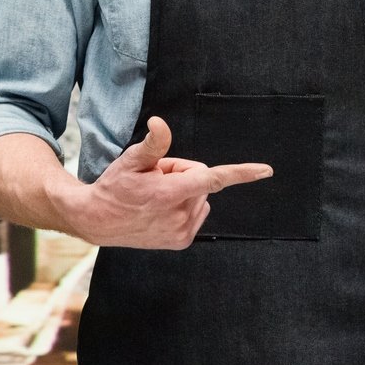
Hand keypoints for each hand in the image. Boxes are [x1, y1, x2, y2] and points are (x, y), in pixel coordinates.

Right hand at [71, 117, 271, 249]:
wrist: (98, 221)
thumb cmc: (115, 186)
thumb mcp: (131, 160)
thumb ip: (153, 144)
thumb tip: (161, 123)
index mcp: (169, 194)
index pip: (212, 178)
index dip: (242, 173)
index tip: (266, 170)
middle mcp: (179, 215)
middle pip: (201, 180)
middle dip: (183, 174)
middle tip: (154, 179)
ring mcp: (181, 231)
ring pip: (200, 196)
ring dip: (183, 191)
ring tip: (155, 196)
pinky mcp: (182, 241)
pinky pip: (197, 211)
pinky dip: (185, 206)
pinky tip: (161, 209)